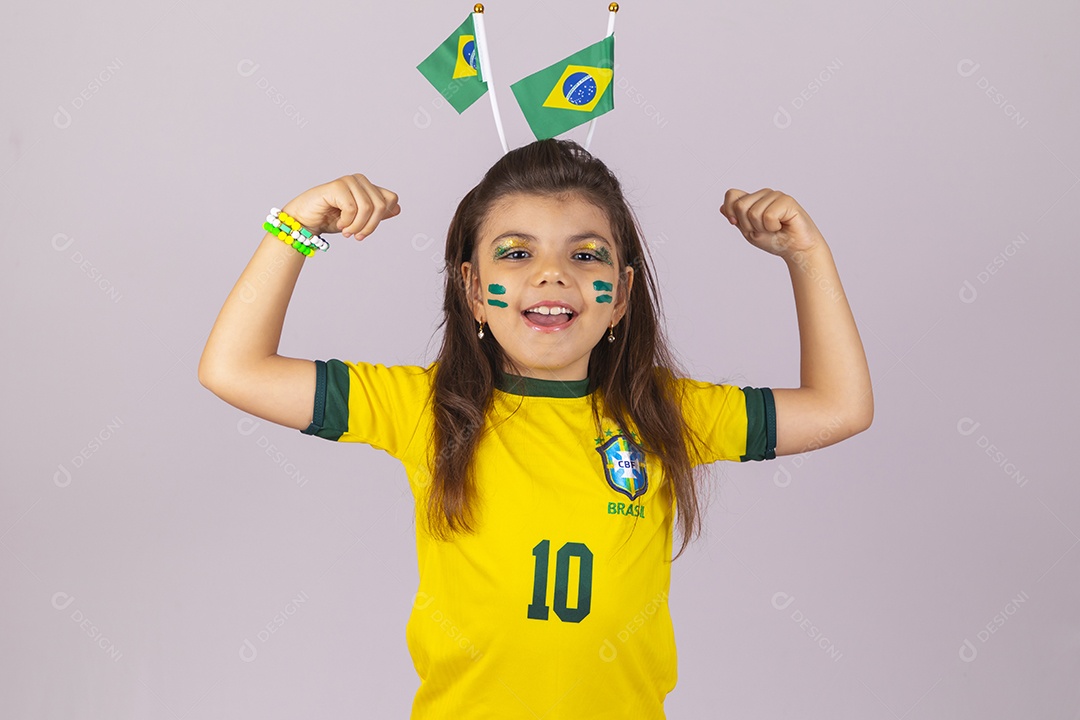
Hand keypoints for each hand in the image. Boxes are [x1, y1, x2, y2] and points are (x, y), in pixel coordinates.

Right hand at [281, 174, 400, 239]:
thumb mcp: (359, 220)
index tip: (366, 230)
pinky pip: (352, 208)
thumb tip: (398, 208)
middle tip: (356, 236)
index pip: (391, 199)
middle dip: (370, 226)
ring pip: (368, 207)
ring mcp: (348, 181)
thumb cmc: (330, 220)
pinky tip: (339, 224)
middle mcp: (360, 180)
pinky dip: (347, 222)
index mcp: (368, 186)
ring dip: (358, 226)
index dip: (382, 218)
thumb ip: (377, 214)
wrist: (305, 222)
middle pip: (382, 205)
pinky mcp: (337, 186)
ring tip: (347, 232)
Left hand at [720, 188, 823, 258]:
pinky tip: (782, 226)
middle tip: (763, 230)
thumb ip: (737, 219)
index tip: (737, 224)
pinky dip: (773, 227)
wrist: (795, 250)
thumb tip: (722, 207)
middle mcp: (763, 195)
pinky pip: (768, 215)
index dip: (730, 211)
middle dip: (748, 225)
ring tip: (774, 228)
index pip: (732, 195)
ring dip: (762, 228)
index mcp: (753, 200)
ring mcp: (775, 196)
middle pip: (740, 205)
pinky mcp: (787, 200)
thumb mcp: (749, 232)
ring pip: (754, 212)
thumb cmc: (775, 241)